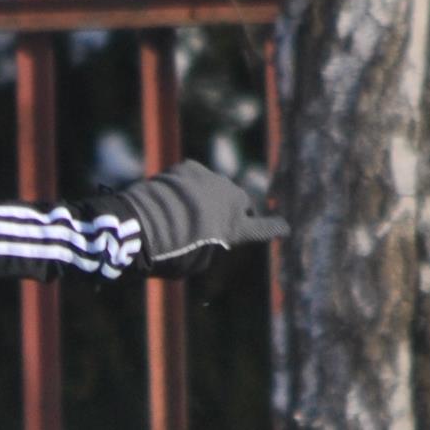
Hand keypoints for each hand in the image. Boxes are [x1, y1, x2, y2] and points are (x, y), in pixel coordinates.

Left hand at [88, 159, 286, 277]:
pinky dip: (185, 187)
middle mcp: (230, 199)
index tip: (285, 227)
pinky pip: (192, 178)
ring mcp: (211, 179)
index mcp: (236, 228)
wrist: (144, 223)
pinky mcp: (189, 167)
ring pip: (215, 189)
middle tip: (212, 224)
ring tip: (182, 214)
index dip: (274, 229)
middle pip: (238, 203)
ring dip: (206, 198)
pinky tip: (169, 199)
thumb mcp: (195, 262)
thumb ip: (209, 245)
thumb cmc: (170, 253)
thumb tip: (206, 229)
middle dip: (230, 211)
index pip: (263, 229)